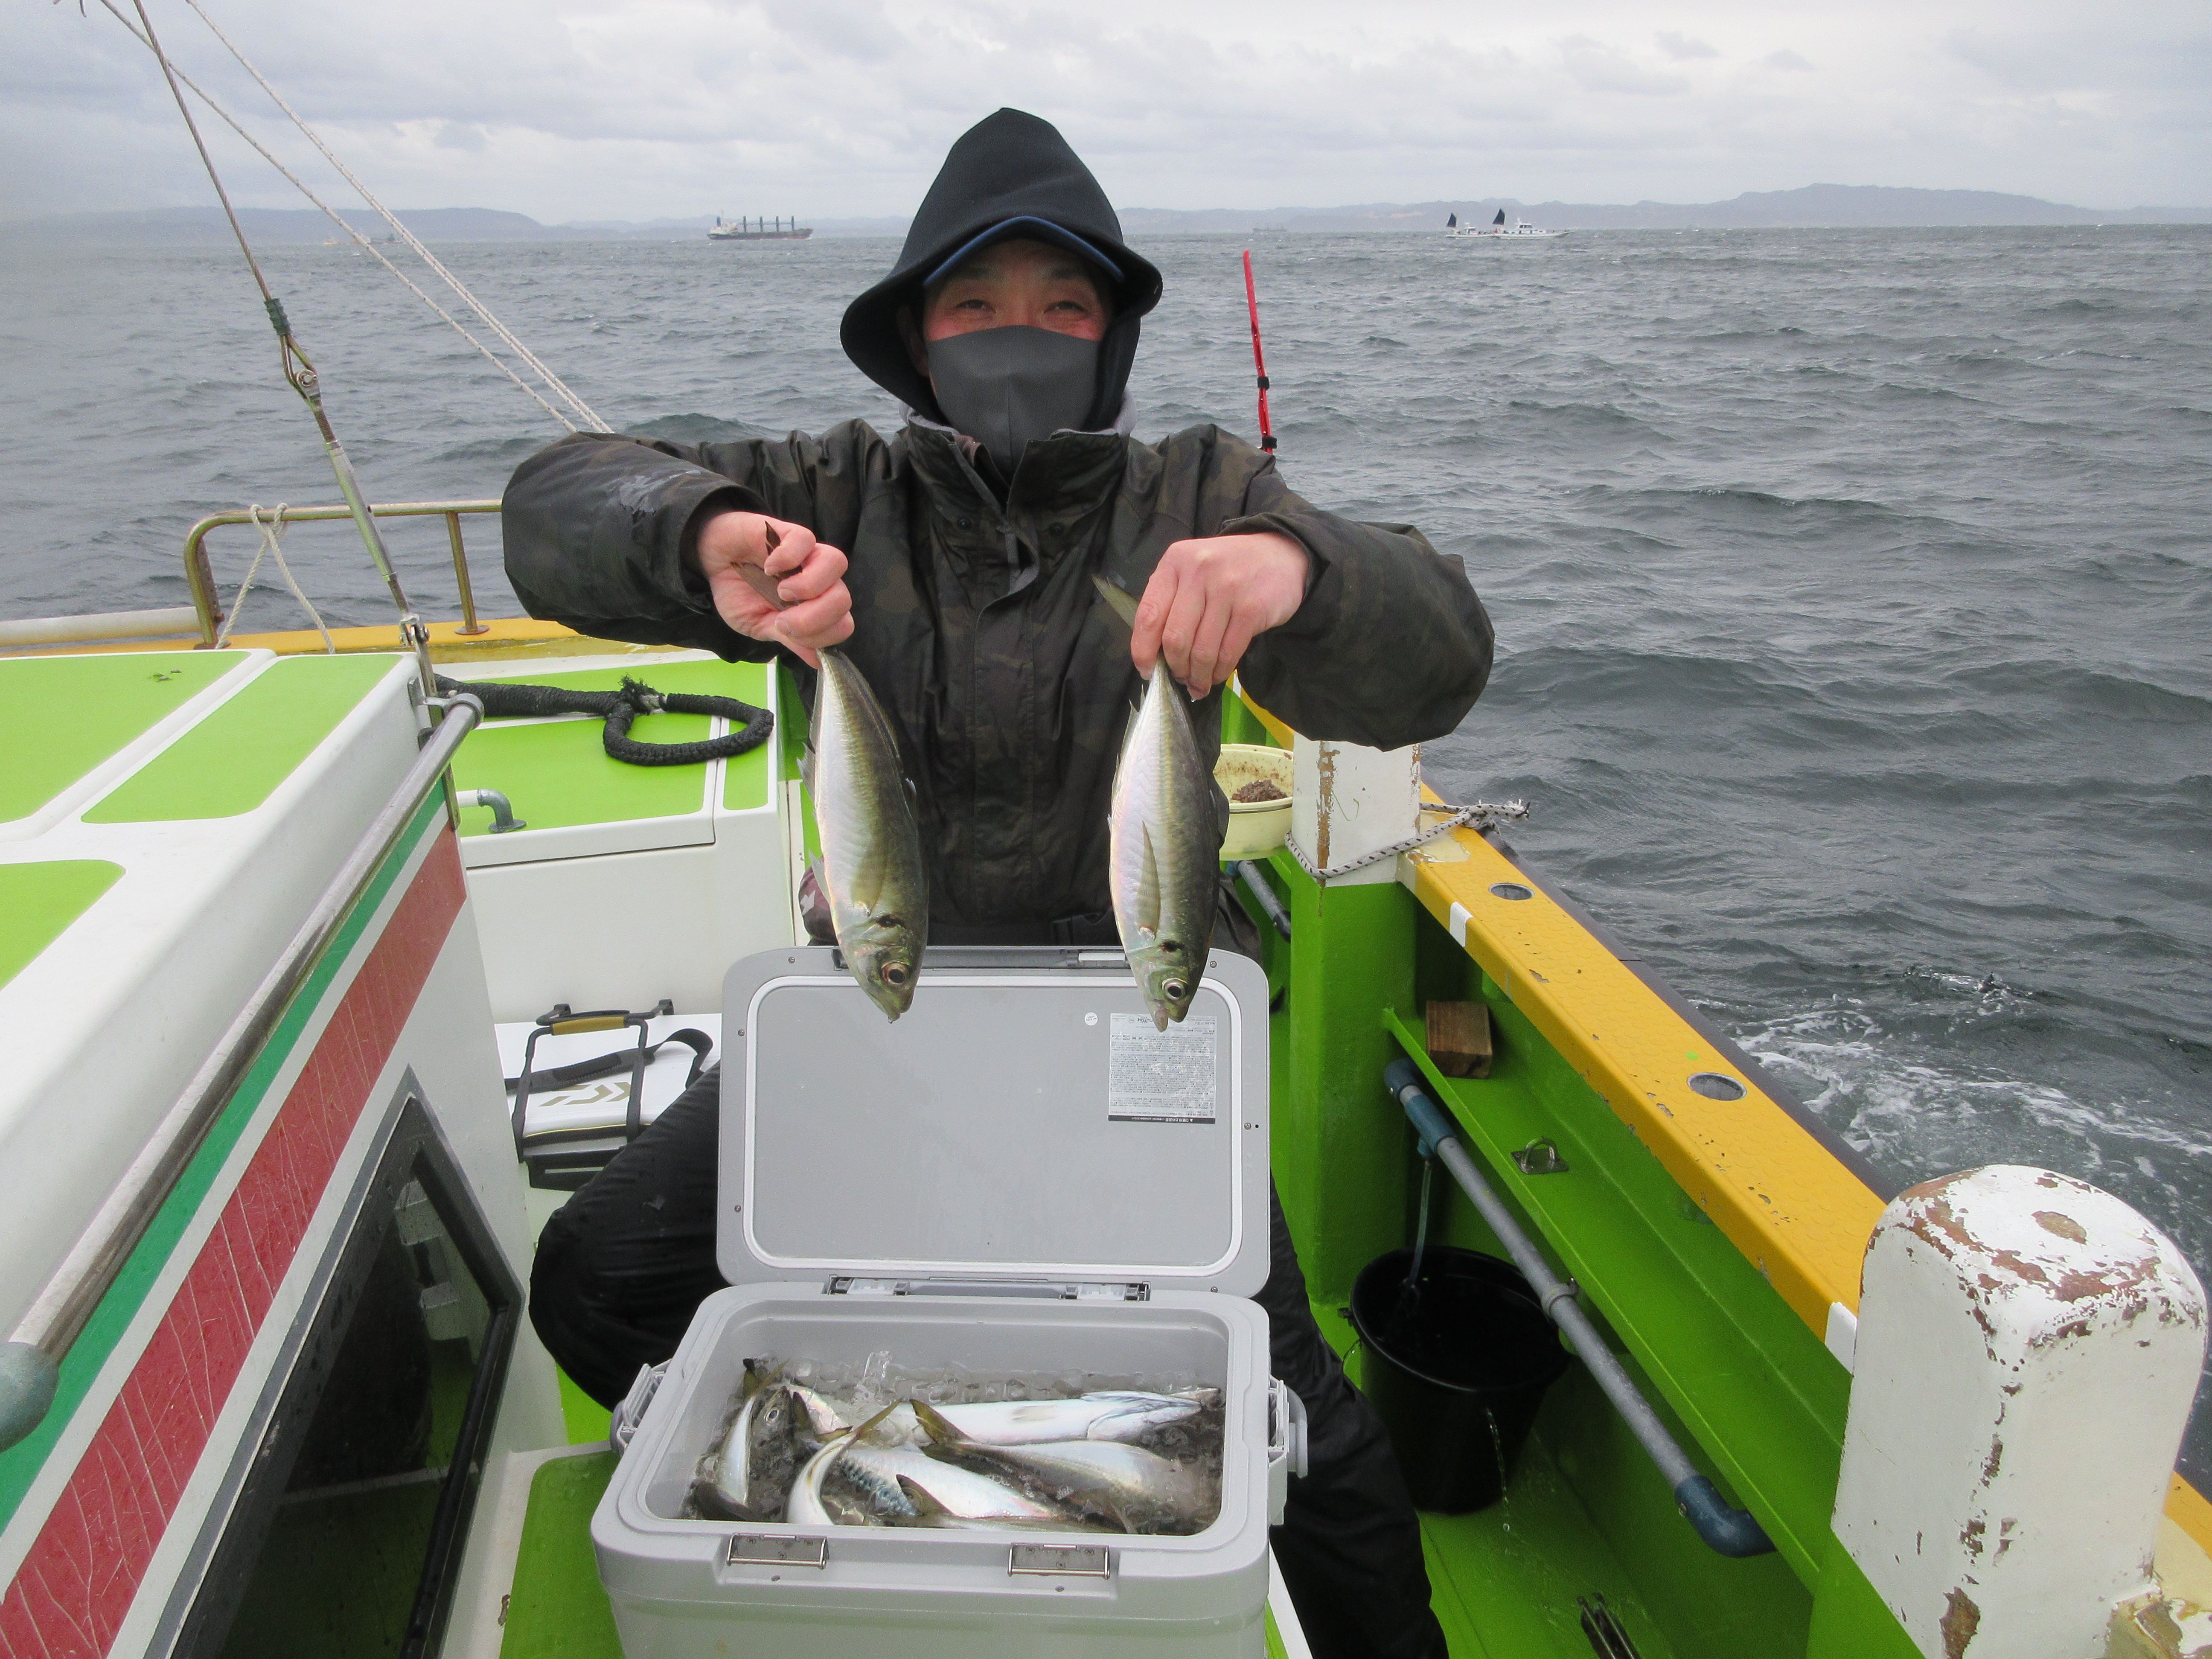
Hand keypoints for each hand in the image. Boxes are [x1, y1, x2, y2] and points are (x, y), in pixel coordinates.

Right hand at [692, 509, 853, 667]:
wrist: (712, 561)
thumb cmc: (738, 592)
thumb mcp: (759, 625)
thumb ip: (790, 640)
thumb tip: (818, 661)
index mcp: (815, 607)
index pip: (842, 625)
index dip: (820, 636)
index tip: (785, 632)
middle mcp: (818, 581)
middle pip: (843, 598)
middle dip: (815, 617)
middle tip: (781, 618)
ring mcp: (806, 555)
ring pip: (836, 563)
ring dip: (811, 585)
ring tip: (782, 591)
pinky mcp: (788, 533)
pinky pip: (805, 540)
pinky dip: (788, 557)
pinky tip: (769, 567)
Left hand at [1130, 532, 1309, 697]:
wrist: (1280, 555)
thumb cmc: (1228, 569)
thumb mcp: (1192, 571)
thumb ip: (1171, 602)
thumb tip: (1154, 654)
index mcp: (1175, 562)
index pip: (1148, 615)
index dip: (1143, 651)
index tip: (1147, 670)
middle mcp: (1198, 572)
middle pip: (1175, 638)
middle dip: (1175, 667)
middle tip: (1180, 677)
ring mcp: (1226, 589)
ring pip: (1202, 650)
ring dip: (1198, 676)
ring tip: (1198, 684)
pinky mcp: (1251, 609)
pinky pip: (1228, 653)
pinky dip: (1219, 672)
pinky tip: (1216, 676)